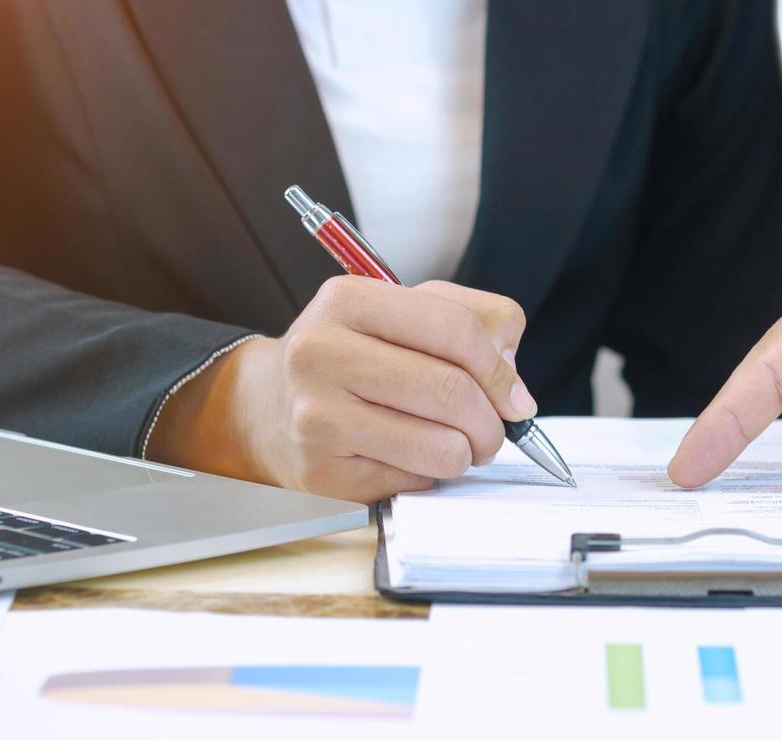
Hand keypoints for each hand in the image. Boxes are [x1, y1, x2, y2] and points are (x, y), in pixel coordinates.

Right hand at [149, 277, 534, 501]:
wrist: (266, 406)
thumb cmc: (349, 354)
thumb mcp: (402, 311)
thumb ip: (472, 318)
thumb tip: (512, 373)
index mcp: (346, 300)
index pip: (454, 329)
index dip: (500, 370)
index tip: (515, 397)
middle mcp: (320, 353)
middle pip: (451, 392)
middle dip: (492, 422)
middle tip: (495, 431)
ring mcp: (315, 417)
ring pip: (439, 447)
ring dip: (466, 453)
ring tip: (455, 444)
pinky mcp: (320, 472)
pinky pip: (411, 481)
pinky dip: (426, 474)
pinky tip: (406, 455)